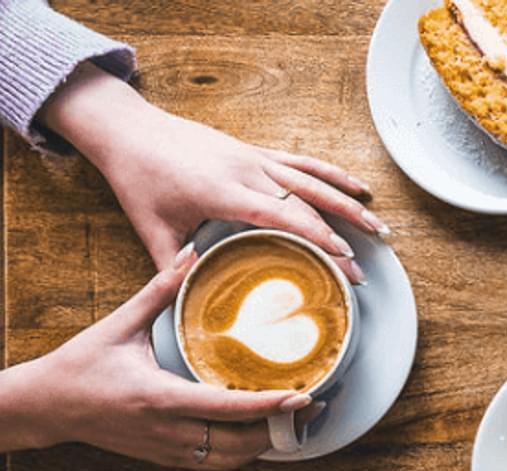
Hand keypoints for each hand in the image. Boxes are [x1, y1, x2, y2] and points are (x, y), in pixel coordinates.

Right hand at [16, 249, 313, 468]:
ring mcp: (168, 451)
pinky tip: (262, 432)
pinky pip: (215, 463)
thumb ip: (159, 289)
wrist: (46, 407)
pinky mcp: (165, 458)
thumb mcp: (120, 324)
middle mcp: (168, 431)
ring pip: (231, 460)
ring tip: (296, 420)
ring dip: (266, 444)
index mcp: (160, 397)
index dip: (269, 406)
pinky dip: (243, 451)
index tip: (302, 396)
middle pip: (240, 444)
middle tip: (314, 406)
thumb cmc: (82, 364)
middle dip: (281, 430)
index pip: (227, 408)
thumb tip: (191, 252)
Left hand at [40, 63, 386, 280]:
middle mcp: (246, 171)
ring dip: (349, 205)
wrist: (128, 130)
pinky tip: (359, 188)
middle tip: (359, 274)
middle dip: (339, 240)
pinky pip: (303, 163)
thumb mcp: (151, 229)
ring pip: (313, 181)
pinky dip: (333, 175)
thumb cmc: (138, 180)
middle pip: (306, 206)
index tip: (342, 260)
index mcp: (223, 191)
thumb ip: (173, 268)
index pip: (282, 216)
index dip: (316, 238)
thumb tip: (191, 303)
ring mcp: (253, 158)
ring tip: (378, 229)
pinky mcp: (255, 151)